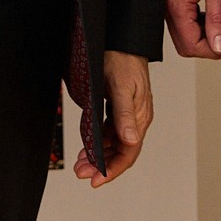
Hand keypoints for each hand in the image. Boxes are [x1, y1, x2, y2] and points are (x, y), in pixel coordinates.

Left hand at [74, 52, 152, 187]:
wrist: (119, 40)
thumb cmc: (123, 59)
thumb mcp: (120, 87)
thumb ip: (124, 114)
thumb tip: (129, 140)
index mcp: (140, 117)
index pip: (128, 152)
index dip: (112, 169)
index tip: (95, 180)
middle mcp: (135, 119)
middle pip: (120, 152)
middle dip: (101, 166)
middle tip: (81, 173)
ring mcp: (126, 114)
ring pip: (113, 143)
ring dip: (98, 155)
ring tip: (80, 163)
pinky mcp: (117, 108)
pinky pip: (108, 132)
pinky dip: (97, 142)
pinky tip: (87, 146)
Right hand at [163, 0, 220, 57]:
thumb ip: (218, 18)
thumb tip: (220, 46)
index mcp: (176, 6)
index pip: (192, 46)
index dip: (214, 50)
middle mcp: (166, 7)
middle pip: (185, 45)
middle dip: (208, 46)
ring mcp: (166, 2)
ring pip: (183, 34)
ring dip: (203, 35)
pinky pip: (182, 21)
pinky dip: (197, 23)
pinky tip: (209, 13)